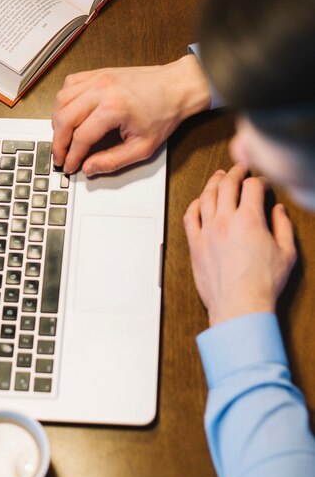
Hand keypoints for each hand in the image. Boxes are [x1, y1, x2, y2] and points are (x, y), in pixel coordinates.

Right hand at [52, 55, 210, 174]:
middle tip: (59, 157)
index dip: (71, 156)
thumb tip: (89, 168)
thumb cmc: (164, 113)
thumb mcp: (143, 147)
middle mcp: (101, 90)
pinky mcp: (98, 73)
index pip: (80, 137)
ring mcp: (98, 78)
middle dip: (58, 142)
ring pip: (62, 100)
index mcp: (113, 108)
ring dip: (57, 121)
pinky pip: (69, 84)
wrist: (177, 86)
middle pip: (64, 118)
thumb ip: (113, 161)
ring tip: (61, 138)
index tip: (69, 166)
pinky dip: (63, 101)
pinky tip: (68, 113)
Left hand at [183, 164, 296, 326]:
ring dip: (213, 182)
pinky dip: (194, 204)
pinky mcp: (195, 245)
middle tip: (240, 169)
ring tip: (219, 177)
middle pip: (227, 184)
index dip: (260, 180)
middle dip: (235, 172)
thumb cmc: (262, 285)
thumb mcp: (286, 253)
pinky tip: (199, 201)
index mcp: (249, 220)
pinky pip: (189, 217)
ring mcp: (207, 232)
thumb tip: (278, 211)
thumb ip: (283, 227)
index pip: (252, 186)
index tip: (263, 184)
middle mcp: (225, 221)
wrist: (239, 307)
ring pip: (206, 196)